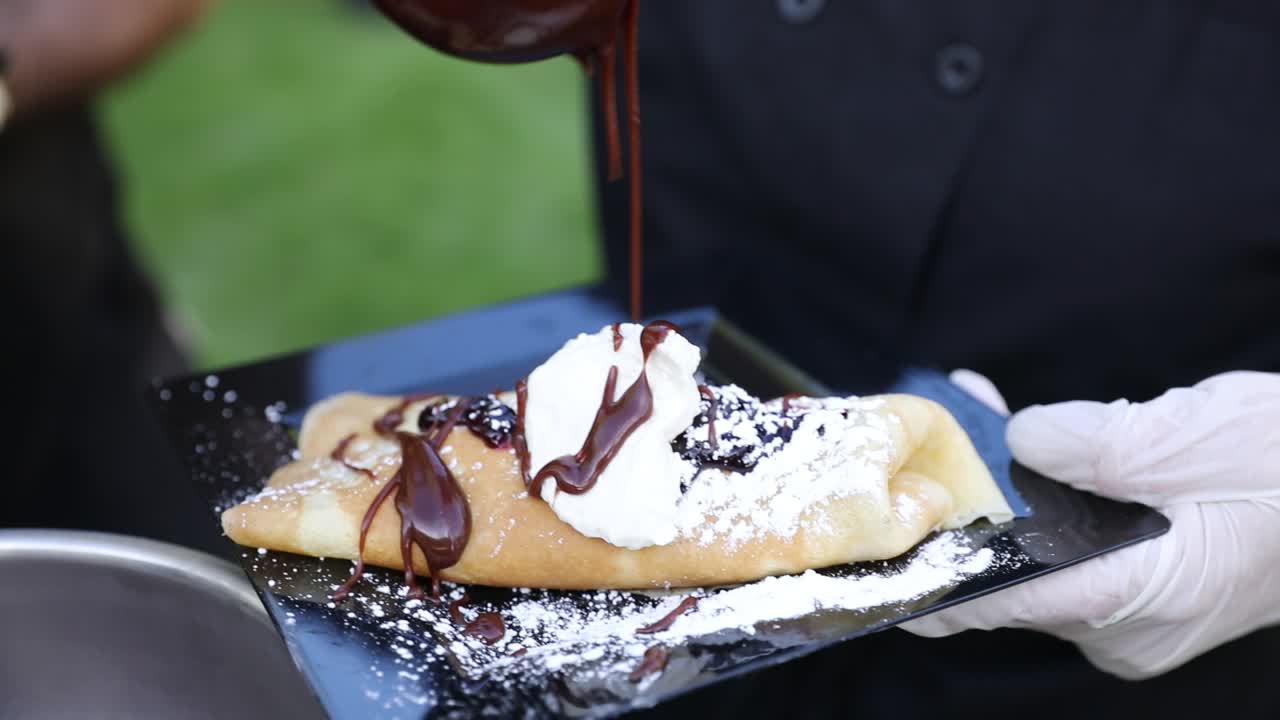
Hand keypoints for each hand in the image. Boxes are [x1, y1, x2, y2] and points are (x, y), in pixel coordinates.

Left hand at [902, 370, 1279, 679]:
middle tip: (942, 426)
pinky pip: (1079, 546)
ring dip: (1012, 489)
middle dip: (972, 499)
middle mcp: (1121, 626)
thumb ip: (1090, 444)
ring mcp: (1137, 611)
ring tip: (981, 414)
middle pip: (1013, 568)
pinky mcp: (1152, 587)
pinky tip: (1037, 442)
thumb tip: (1019, 439)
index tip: (877, 541)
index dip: (928, 571)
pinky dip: (1054, 498)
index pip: (995, 602)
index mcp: (1129, 602)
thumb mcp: (1187, 442)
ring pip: (1044, 552)